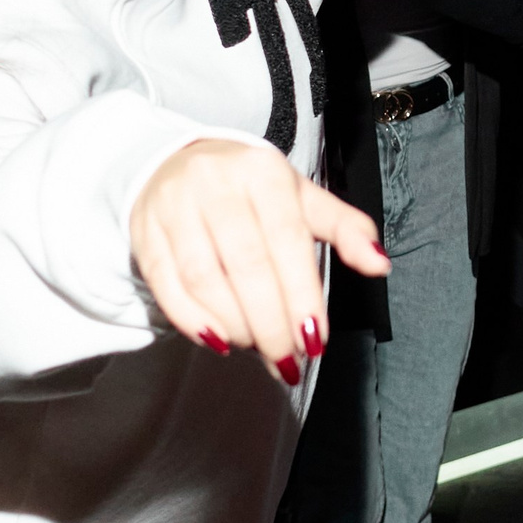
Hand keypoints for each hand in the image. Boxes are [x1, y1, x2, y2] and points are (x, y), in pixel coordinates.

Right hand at [130, 138, 390, 385]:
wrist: (173, 162)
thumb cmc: (250, 190)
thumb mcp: (302, 198)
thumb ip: (345, 229)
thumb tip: (379, 264)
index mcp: (264, 173)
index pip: (287, 242)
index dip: (302, 296)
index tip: (314, 340)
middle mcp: (216, 184)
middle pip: (247, 267)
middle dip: (271, 324)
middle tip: (288, 360)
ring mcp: (173, 206)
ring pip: (205, 280)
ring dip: (235, 326)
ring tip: (257, 348)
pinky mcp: (143, 232)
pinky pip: (167, 285)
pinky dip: (193, 321)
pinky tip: (218, 341)